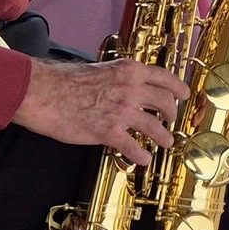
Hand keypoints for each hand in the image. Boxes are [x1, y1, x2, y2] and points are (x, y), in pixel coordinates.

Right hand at [12, 58, 188, 166]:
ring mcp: (122, 111)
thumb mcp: (99, 69)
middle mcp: (131, 89)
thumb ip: (117, 78)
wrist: (44, 93)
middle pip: (164, 102)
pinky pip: (134, 147)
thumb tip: (126, 84)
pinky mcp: (109, 132)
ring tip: (166, 142)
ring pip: (155, 126)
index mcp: (129, 71)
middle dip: (171, 113)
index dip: (178, 87)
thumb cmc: (64, 81)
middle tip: (171, 120)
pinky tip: (143, 160)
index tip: (184, 95)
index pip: (164, 77)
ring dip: (163, 136)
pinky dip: (141, 156)